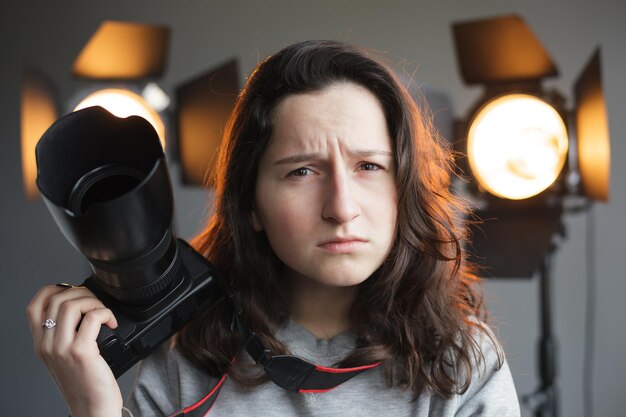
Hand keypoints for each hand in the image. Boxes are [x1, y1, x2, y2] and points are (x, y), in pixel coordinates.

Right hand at [26, 285, 122, 416]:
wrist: (93, 409)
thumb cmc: (85, 384)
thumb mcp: (65, 358)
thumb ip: (65, 335)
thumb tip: (81, 306)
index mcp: (42, 345)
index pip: (34, 307)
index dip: (52, 290)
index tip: (71, 290)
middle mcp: (48, 346)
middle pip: (56, 300)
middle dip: (81, 293)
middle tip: (95, 304)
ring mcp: (62, 348)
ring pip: (72, 305)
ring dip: (94, 302)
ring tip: (103, 314)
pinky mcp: (81, 351)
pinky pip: (93, 317)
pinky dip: (106, 313)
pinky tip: (111, 323)